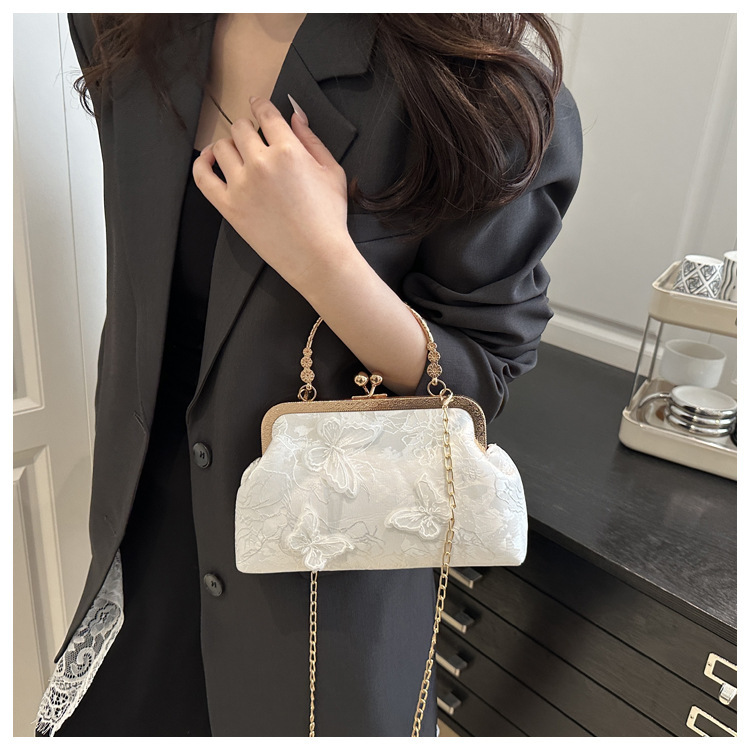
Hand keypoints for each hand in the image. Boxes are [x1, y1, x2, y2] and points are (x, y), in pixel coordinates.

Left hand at [193, 95, 352, 290]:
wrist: (318, 257)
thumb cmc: (329, 218)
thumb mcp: (332, 171)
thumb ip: (312, 139)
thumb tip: (294, 114)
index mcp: (288, 151)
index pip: (265, 114)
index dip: (260, 105)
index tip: (256, 105)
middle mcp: (261, 163)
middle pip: (240, 128)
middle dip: (247, 129)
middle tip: (253, 138)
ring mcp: (241, 185)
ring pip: (221, 147)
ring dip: (229, 145)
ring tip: (237, 154)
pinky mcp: (229, 206)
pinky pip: (202, 175)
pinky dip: (202, 163)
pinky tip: (210, 160)